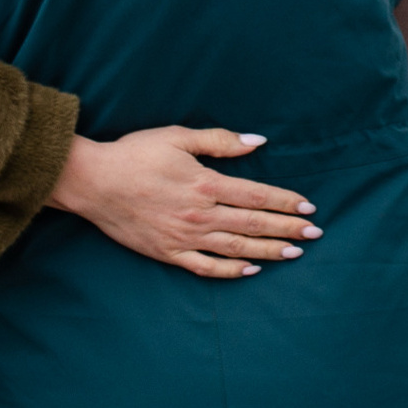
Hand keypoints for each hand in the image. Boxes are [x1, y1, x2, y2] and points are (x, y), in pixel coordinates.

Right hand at [48, 127, 319, 279]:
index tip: (309, 207)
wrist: (93, 182)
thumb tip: (258, 143)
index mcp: (204, 184)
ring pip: (235, 247)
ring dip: (268, 250)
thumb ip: (220, 141)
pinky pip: (205, 267)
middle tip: (315, 233)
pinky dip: (230, 270)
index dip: (285, 202)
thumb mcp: (177, 136)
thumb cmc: (134, 154)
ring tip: (294, 252)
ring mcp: (184, 237)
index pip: (256, 195)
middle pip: (253, 223)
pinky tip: (250, 270)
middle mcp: (199, 214)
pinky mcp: (167, 252)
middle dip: (287, 229)